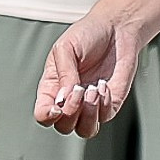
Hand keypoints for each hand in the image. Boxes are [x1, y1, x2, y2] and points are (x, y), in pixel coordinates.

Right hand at [35, 12, 145, 137]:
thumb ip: (64, 74)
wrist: (116, 29)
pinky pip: (106, 118)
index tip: (57, 106)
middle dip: (72, 113)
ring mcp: (91, 103)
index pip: (43, 114)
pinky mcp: (111, 102)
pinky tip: (103, 86)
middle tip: (80, 89)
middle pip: (64, 127)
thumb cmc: (87, 35)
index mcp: (52, 88)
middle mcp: (70, 100)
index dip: (47, 116)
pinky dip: (105, 105)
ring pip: (85, 130)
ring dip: (89, 116)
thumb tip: (64, 98)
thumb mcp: (66, 48)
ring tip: (93, 90)